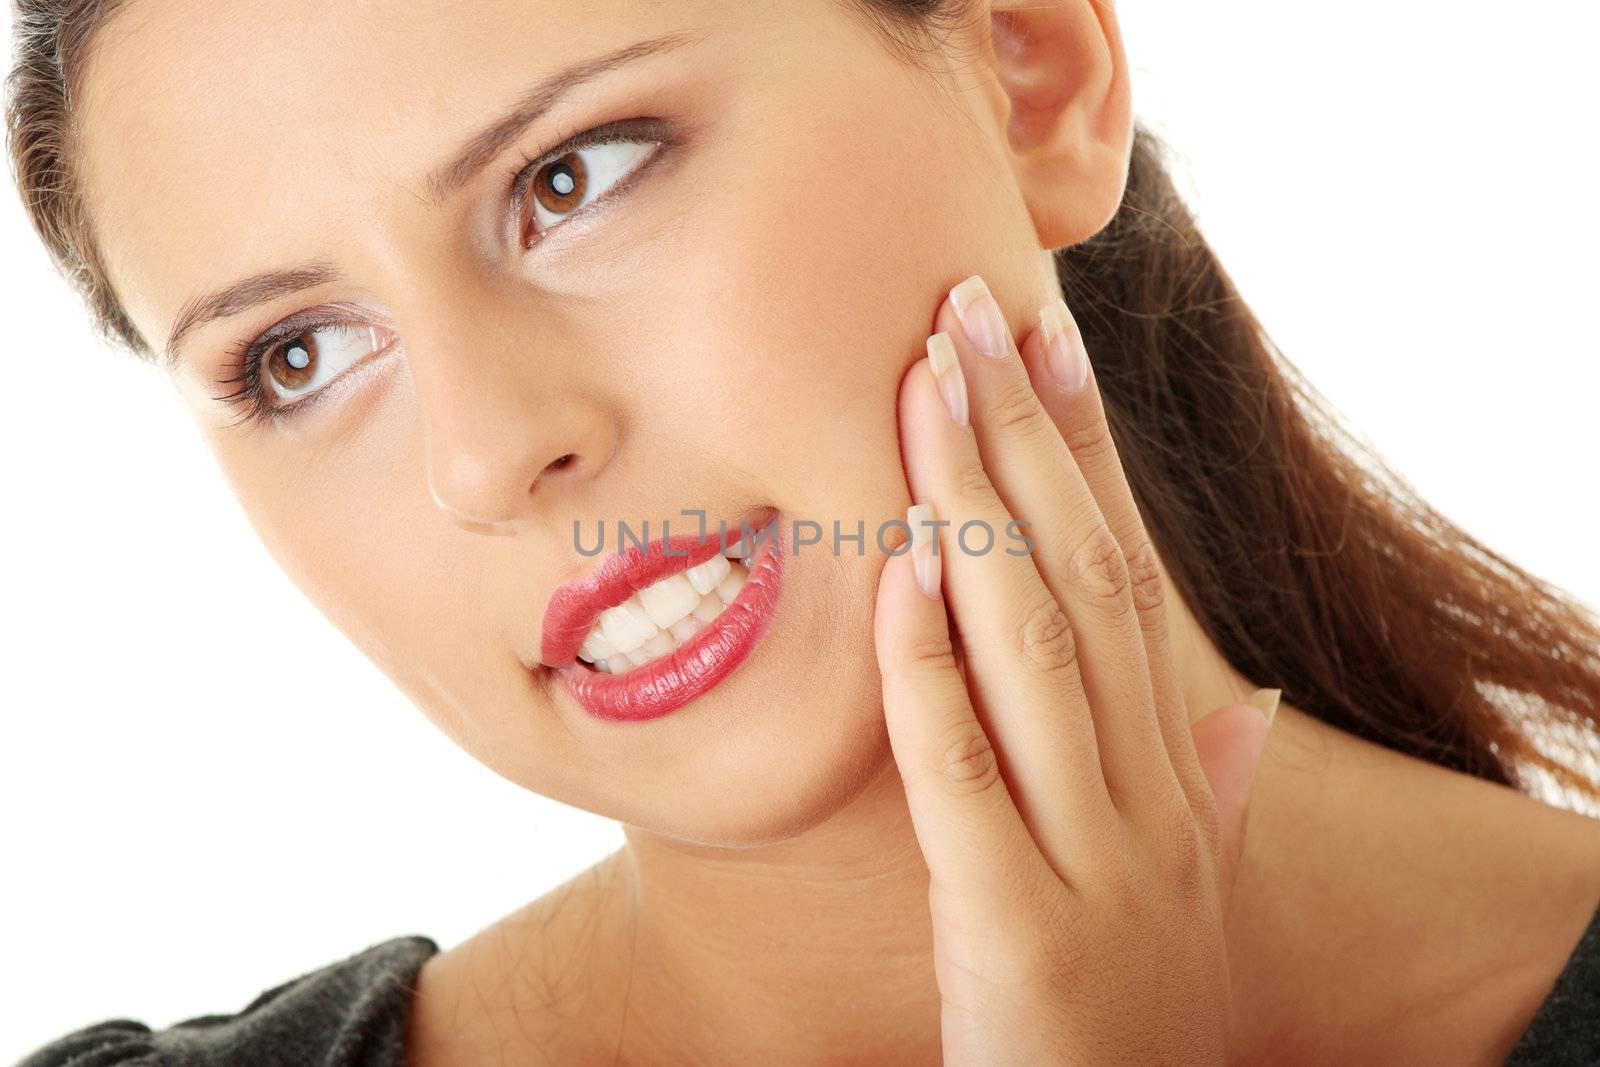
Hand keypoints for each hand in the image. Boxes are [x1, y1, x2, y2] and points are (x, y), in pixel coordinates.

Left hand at [874, 274, 1279, 1065]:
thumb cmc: (1133, 1011)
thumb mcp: (1183, 892)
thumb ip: (1213, 791)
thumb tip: (1249, 705)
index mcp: (1176, 776)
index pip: (1130, 575)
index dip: (1088, 451)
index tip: (1048, 339)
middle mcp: (1151, 799)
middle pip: (1084, 579)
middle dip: (1022, 438)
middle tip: (964, 313)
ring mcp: (1095, 861)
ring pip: (1036, 651)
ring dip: (974, 508)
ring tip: (923, 389)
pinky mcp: (1021, 930)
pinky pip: (965, 774)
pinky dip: (931, 666)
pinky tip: (898, 569)